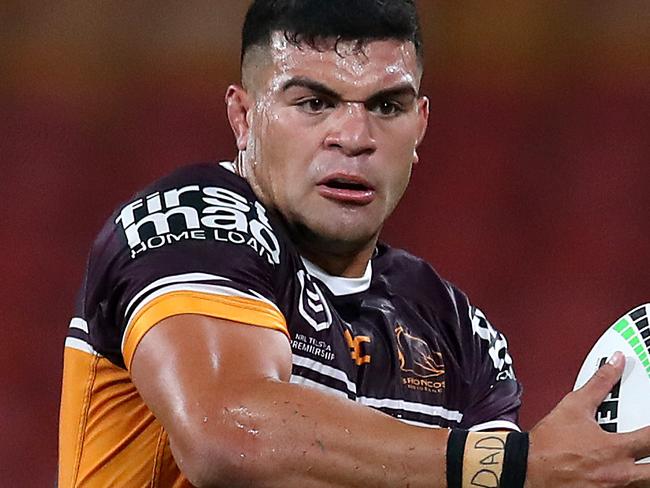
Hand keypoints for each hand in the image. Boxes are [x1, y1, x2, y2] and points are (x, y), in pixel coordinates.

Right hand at [527, 352, 649, 486]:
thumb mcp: (574, 406)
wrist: (526, 467)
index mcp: (614, 449)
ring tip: (639, 466)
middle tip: (648, 449)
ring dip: (643, 475)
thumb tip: (615, 363)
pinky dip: (626, 485)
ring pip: (643, 486)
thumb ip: (599, 383)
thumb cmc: (548, 442)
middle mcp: (618, 474)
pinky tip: (619, 477)